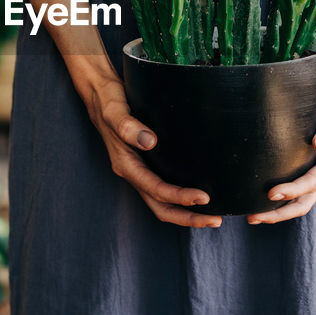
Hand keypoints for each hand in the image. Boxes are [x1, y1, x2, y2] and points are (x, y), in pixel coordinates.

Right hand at [79, 75, 220, 227]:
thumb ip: (128, 126)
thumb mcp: (114, 110)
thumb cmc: (108, 102)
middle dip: (188, 217)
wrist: (99, 94)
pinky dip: (181, 197)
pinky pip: (164, 188)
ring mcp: (140, 170)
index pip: (156, 189)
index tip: (204, 198)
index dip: (180, 197)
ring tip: (213, 216)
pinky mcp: (146, 163)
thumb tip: (149, 142)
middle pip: (161, 207)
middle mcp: (133, 172)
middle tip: (216, 220)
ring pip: (163, 202)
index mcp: (126, 164)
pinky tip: (199, 194)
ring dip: (187, 212)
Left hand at [247, 68, 315, 224]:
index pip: (314, 182)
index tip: (270, 194)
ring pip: (299, 198)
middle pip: (305, 200)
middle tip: (252, 217)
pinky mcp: (309, 160)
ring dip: (277, 210)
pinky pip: (295, 183)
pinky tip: (259, 195)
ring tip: (251, 215)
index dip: (293, 190)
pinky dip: (281, 194)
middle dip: (280, 212)